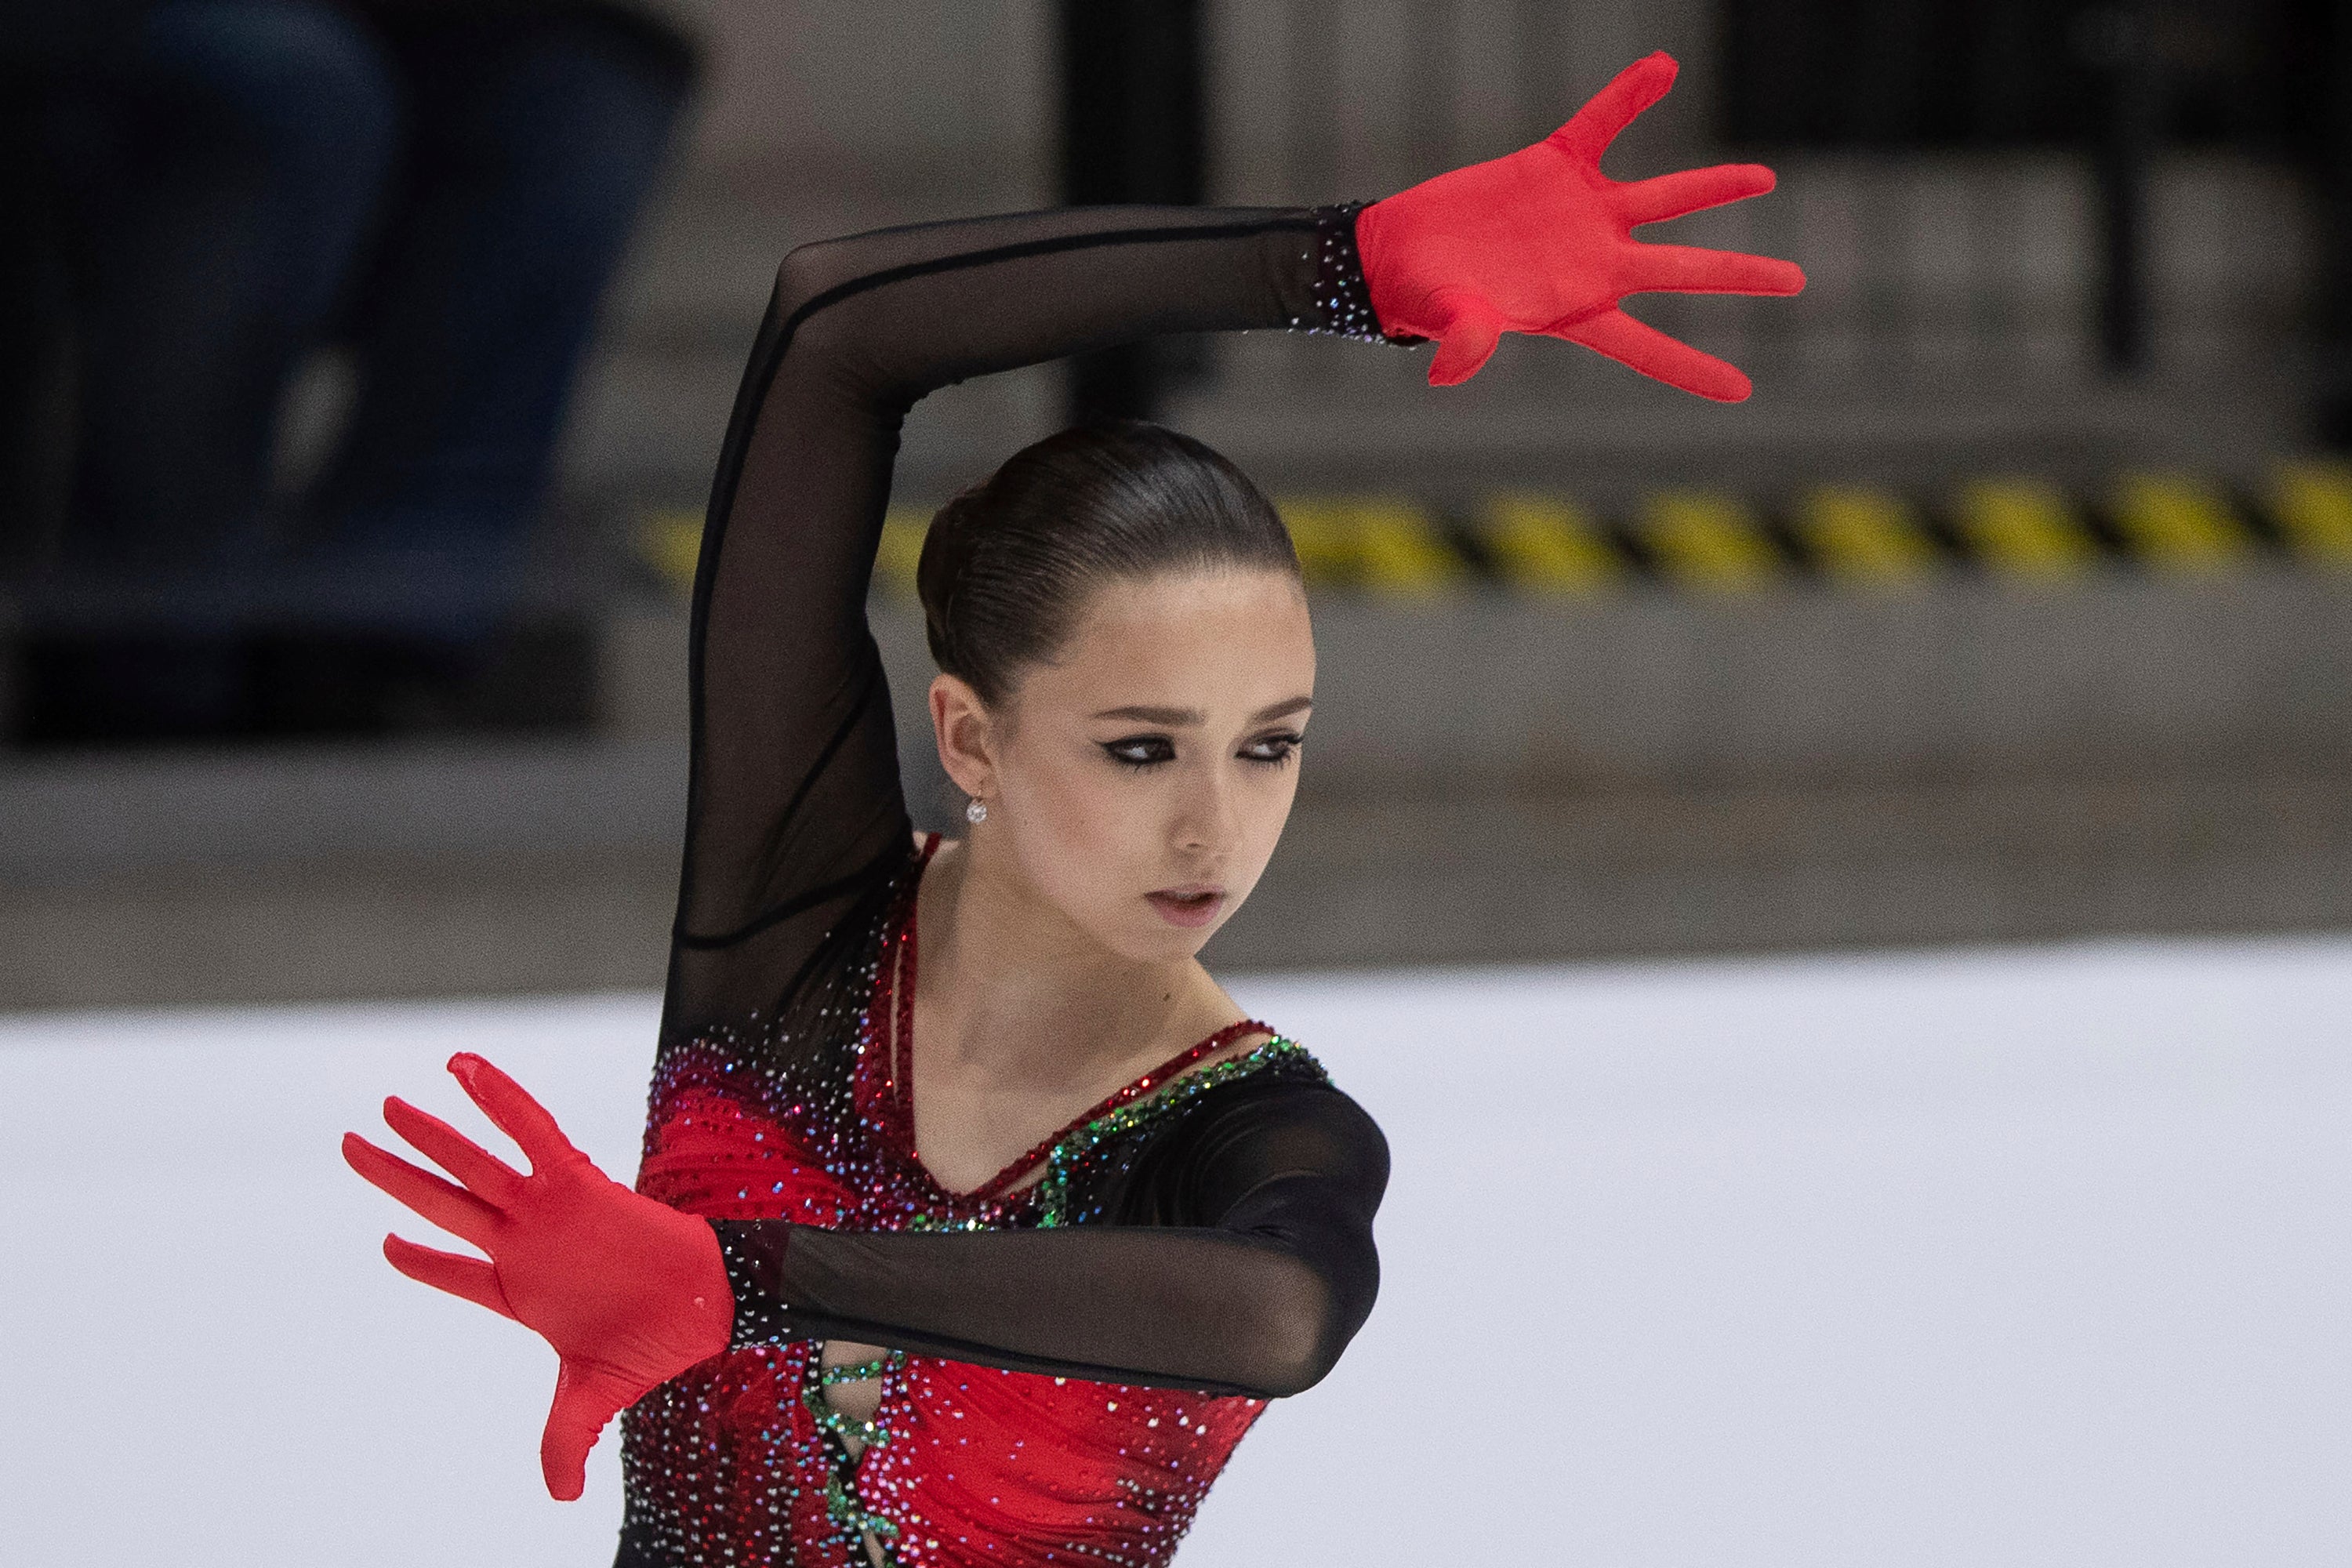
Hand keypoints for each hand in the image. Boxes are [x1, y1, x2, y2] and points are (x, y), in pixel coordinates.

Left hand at [342, 1053, 733, 1500]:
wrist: (705, 1308)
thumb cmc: (652, 1346)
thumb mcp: (591, 1398)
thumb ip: (565, 1440)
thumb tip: (561, 1499)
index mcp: (516, 1291)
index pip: (454, 1273)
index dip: (418, 1261)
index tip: (386, 1247)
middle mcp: (521, 1243)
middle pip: (442, 1205)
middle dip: (395, 1176)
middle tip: (349, 1145)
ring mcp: (542, 1210)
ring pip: (471, 1166)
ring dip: (429, 1136)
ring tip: (384, 1108)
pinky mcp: (574, 1181)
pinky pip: (528, 1130)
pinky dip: (497, 1099)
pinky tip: (460, 1068)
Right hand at [1355, 51, 1803, 399]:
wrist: (1401, 249)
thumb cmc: (1425, 298)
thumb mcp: (1445, 320)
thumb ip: (1464, 339)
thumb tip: (1454, 368)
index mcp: (1576, 310)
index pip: (1644, 347)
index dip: (1691, 370)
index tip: (1743, 392)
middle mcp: (1594, 264)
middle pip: (1681, 271)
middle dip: (1738, 275)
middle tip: (1796, 281)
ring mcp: (1582, 214)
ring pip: (1663, 199)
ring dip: (1713, 187)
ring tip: (1766, 178)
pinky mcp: (1555, 167)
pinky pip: (1600, 124)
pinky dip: (1627, 97)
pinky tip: (1661, 68)